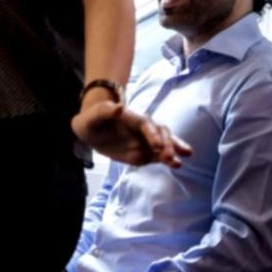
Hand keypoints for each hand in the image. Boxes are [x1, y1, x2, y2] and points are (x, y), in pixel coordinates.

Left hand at [71, 99, 190, 167]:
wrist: (92, 130)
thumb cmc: (92, 120)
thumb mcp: (94, 116)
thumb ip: (105, 111)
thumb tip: (120, 107)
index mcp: (133, 118)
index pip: (146, 125)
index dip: (153, 134)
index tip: (157, 145)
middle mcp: (144, 129)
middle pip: (161, 133)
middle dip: (167, 144)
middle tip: (170, 157)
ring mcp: (146, 141)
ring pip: (165, 144)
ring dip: (173, 151)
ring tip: (179, 163)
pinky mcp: (146, 153)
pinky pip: (159, 156)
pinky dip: (168, 160)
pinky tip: (177, 164)